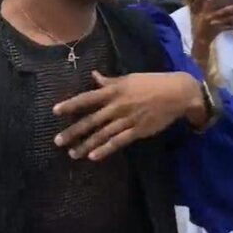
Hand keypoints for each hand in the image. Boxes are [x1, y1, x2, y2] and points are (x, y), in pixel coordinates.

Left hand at [53, 70, 203, 161]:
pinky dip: (105, 150)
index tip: (55, 111)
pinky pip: (118, 142)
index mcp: (114, 90)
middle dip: (73, 131)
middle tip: (57, 141)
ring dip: (86, 144)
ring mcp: (127, 119)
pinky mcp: (137, 131)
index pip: (87, 98)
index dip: (71, 105)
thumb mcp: (129, 78)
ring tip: (72, 154)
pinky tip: (93, 157)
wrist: (176, 93)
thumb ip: (109, 81)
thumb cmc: (151, 83)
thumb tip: (93, 76)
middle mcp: (117, 106)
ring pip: (102, 134)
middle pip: (91, 120)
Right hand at [194, 0, 232, 45]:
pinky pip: (228, 28)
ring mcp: (214, 24)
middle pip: (223, 11)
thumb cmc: (201, 27)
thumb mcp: (201, 17)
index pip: (209, 1)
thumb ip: (207, 10)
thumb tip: (215, 0)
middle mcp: (209, 17)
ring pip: (228, 20)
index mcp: (204, 12)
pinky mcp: (217, 30)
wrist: (199, 40)